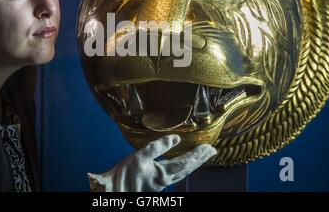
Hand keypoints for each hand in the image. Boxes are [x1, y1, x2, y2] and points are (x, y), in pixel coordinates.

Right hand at [88, 134, 216, 191]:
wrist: (115, 191)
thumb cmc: (124, 175)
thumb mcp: (139, 157)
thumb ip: (157, 147)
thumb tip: (175, 138)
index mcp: (163, 173)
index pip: (186, 162)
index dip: (198, 154)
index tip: (209, 147)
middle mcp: (166, 180)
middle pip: (188, 168)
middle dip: (201, 159)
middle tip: (213, 151)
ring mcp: (162, 183)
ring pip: (183, 172)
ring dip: (194, 163)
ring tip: (202, 156)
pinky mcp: (156, 183)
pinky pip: (176, 174)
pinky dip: (184, 167)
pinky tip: (183, 165)